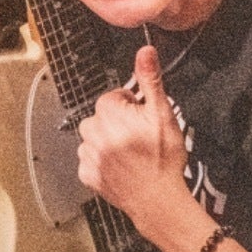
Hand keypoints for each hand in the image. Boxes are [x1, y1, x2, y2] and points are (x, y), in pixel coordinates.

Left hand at [75, 44, 201, 243]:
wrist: (158, 200)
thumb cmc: (164, 159)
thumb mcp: (162, 113)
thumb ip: (150, 81)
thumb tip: (145, 52)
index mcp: (109, 114)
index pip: (113, 97)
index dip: (131, 106)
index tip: (142, 117)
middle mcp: (93, 133)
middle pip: (100, 117)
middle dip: (116, 122)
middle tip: (138, 136)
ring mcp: (88, 156)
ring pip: (93, 138)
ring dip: (106, 141)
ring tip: (131, 153)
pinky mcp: (87, 175)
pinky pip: (89, 160)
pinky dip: (101, 162)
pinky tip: (121, 167)